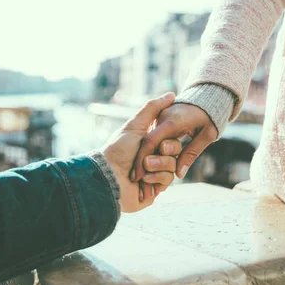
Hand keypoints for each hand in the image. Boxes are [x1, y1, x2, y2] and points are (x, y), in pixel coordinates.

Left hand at [102, 93, 181, 212]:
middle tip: (147, 159)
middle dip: (162, 155)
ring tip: (142, 171)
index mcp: (149, 143)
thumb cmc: (118, 150)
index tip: (161, 143)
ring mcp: (154, 174)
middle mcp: (152, 157)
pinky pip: (167, 181)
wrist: (109, 177)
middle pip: (175, 153)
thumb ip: (152, 109)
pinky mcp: (154, 189)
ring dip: (157, 167)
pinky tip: (143, 182)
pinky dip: (155, 179)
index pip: (171, 139)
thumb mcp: (134, 125)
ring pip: (172, 167)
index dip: (169, 141)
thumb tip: (171, 94)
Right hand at [131, 103, 217, 181]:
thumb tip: (178, 175)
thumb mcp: (206, 135)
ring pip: (146, 141)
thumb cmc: (210, 117)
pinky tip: (146, 168)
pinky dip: (149, 152)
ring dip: (143, 160)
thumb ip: (191, 154)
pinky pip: (151, 137)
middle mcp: (162, 118)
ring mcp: (158, 117)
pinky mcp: (158, 120)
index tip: (137, 177)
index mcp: (173, 121)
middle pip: (146, 143)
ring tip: (140, 181)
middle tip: (136, 183)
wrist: (207, 97)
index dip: (142, 160)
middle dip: (140, 164)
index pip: (152, 141)